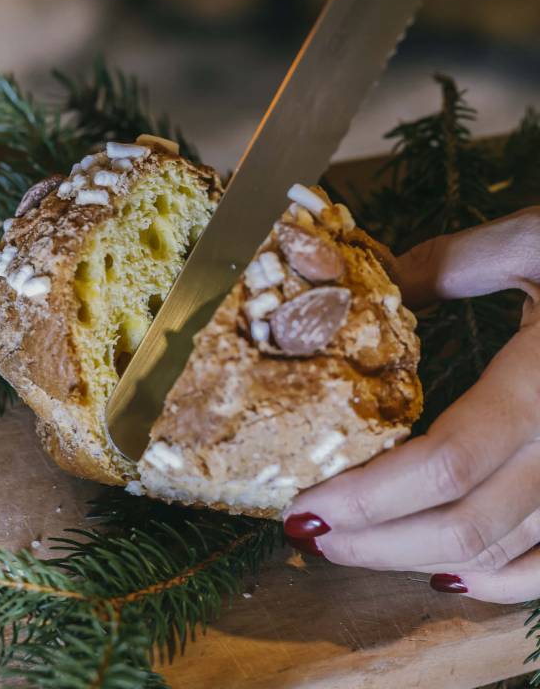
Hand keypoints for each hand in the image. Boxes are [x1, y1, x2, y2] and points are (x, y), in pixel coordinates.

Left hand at [284, 207, 539, 602]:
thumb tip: (372, 281)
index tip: (304, 502)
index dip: (366, 496)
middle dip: (372, 539)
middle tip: (308, 530)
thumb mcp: (535, 241)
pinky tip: (450, 575)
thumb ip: (449, 262)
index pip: (442, 465)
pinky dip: (503, 580)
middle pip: (461, 525)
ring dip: (415, 559)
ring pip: (502, 553)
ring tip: (348, 547)